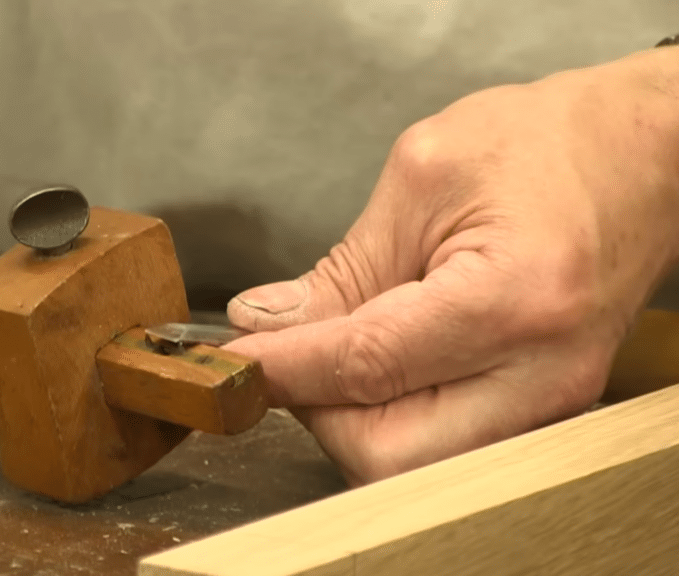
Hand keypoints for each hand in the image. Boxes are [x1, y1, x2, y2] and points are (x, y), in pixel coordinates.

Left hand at [225, 48, 678, 484]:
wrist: (642, 157)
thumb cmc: (546, 146)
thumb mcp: (422, 179)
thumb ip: (340, 268)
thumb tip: (265, 324)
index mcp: (510, 300)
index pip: (364, 365)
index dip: (282, 368)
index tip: (228, 361)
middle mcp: (541, 374)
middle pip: (386, 451)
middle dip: (317, 410)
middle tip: (288, 354)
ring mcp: (550, 405)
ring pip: (412, 466)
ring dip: (351, 417)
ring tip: (335, 350)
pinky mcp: (544, 411)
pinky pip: (443, 447)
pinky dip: (391, 416)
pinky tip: (378, 364)